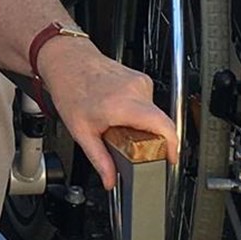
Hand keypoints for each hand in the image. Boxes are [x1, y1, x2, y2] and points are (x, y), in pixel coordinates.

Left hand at [37, 37, 179, 189]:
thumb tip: (110, 180)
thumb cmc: (71, 88)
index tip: (170, 158)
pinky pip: (149, 102)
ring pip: (155, 112)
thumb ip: (99, 159)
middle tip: (135, 149)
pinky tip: (121, 113)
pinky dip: (140, 112)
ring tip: (122, 128)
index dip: (172, 146)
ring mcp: (140, 81)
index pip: (163, 126)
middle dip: (153, 140)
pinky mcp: (141, 78)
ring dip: (145, 125)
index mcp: (124, 104)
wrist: (68, 60)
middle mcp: (136, 90)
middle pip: (160, 122)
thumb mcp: (81, 131)